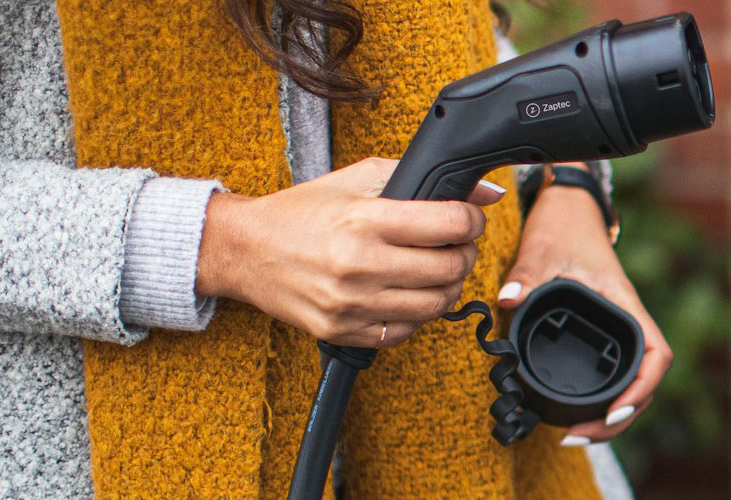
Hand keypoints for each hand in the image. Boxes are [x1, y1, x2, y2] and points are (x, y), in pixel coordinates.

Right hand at [196, 157, 505, 346]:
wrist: (244, 250)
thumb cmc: (303, 211)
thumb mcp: (358, 179)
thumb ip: (421, 179)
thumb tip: (486, 192)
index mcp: (364, 220)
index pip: (450, 225)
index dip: (472, 220)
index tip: (469, 219)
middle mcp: (358, 265)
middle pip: (450, 269)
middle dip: (465, 254)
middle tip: (457, 245)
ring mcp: (350, 304)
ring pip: (435, 306)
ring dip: (448, 286)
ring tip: (437, 269)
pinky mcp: (342, 331)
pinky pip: (405, 332)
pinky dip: (417, 314)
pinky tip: (408, 293)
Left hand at [497, 181, 671, 443]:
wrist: (569, 209)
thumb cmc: (564, 227)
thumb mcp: (543, 249)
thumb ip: (527, 275)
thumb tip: (510, 299)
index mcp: (624, 306)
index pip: (655, 355)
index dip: (641, 389)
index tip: (613, 410)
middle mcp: (626, 322)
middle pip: (645, 383)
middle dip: (619, 417)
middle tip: (579, 435)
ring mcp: (616, 330)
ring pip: (631, 383)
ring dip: (611, 416)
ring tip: (577, 434)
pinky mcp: (601, 333)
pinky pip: (613, 373)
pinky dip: (601, 400)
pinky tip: (577, 414)